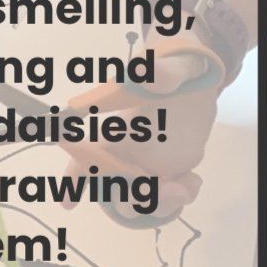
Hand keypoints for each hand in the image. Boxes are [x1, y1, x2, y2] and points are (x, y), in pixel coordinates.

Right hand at [59, 33, 226, 225]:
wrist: (198, 79)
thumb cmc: (175, 62)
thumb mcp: (175, 64)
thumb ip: (163, 70)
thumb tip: (147, 74)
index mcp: (116, 126)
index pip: (86, 152)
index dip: (75, 175)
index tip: (68, 201)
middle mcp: (126, 151)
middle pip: (115, 188)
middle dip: (137, 198)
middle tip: (172, 187)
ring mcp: (148, 165)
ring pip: (141, 202)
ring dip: (161, 204)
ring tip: (186, 185)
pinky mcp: (170, 174)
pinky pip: (168, 200)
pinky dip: (181, 198)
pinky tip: (193, 180)